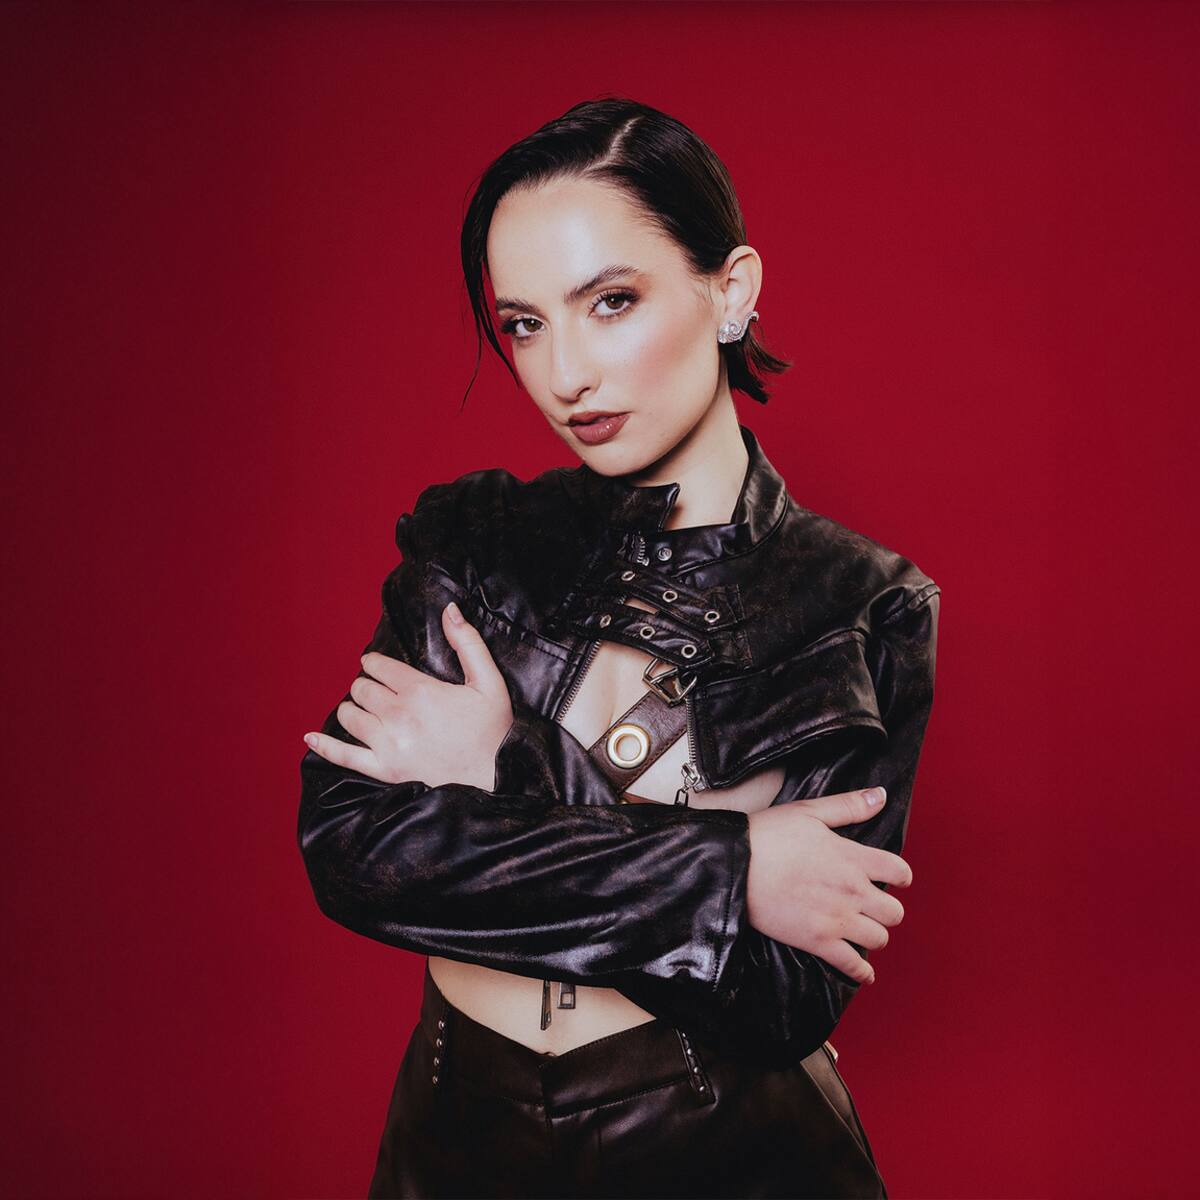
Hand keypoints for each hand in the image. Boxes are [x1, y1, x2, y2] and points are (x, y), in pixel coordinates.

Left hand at [303, 601, 513, 791]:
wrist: (497, 778)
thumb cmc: (493, 729)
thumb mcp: (489, 681)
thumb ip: (468, 642)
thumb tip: (449, 609)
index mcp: (420, 691)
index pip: (379, 666)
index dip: (374, 663)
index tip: (376, 665)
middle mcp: (398, 715)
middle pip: (361, 689)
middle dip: (366, 684)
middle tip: (377, 689)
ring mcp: (388, 744)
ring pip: (349, 716)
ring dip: (352, 708)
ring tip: (364, 708)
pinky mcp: (384, 770)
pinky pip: (344, 756)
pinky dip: (325, 747)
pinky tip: (310, 738)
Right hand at [746, 788, 911, 985]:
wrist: (734, 865)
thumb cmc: (768, 835)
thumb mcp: (810, 811)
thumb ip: (849, 805)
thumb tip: (881, 796)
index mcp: (852, 858)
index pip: (898, 871)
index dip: (900, 875)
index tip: (896, 879)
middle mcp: (852, 891)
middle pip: (894, 912)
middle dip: (887, 909)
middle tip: (874, 906)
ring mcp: (837, 919)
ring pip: (879, 939)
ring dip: (874, 935)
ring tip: (862, 930)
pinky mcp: (817, 941)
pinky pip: (852, 965)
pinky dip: (861, 972)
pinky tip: (863, 972)